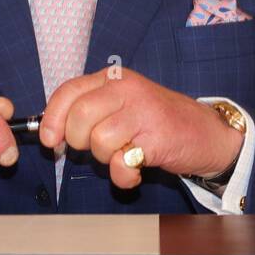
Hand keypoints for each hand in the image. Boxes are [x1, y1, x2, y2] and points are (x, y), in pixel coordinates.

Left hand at [38, 67, 244, 189]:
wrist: (207, 134)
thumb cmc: (157, 123)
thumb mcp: (122, 105)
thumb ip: (89, 111)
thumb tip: (47, 132)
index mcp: (114, 78)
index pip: (68, 91)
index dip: (51, 119)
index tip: (50, 141)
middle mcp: (127, 89)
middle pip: (79, 116)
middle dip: (78, 142)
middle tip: (98, 148)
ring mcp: (144, 111)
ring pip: (99, 141)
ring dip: (106, 159)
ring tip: (125, 154)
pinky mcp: (157, 137)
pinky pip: (122, 163)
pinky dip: (123, 176)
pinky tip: (136, 169)